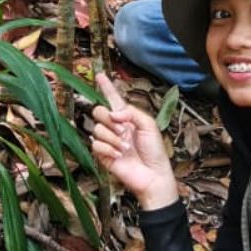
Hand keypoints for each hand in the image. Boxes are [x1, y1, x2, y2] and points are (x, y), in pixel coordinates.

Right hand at [90, 73, 177, 209]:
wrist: (153, 175)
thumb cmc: (155, 151)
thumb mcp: (149, 125)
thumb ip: (131, 112)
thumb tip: (112, 114)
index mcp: (127, 118)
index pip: (113, 99)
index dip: (107, 87)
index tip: (100, 75)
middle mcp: (115, 127)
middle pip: (98, 112)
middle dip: (108, 119)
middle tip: (122, 130)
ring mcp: (108, 141)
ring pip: (97, 129)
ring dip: (112, 137)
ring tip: (125, 147)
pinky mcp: (103, 155)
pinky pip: (96, 145)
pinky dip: (107, 149)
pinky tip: (119, 155)